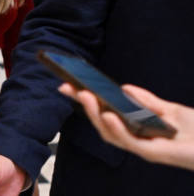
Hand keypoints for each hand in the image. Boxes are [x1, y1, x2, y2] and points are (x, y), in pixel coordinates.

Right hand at [59, 83, 193, 170]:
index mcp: (136, 130)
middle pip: (103, 124)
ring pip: (110, 134)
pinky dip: (116, 129)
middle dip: (85, 106)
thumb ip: (147, 101)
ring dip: (95, 115)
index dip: (87, 102)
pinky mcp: (154, 153)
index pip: (105, 115)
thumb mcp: (169, 110)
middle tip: (72, 88)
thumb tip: (124, 87)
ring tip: (85, 96)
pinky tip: (109, 115)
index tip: (69, 85)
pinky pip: (130, 142)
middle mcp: (136, 140)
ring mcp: (143, 147)